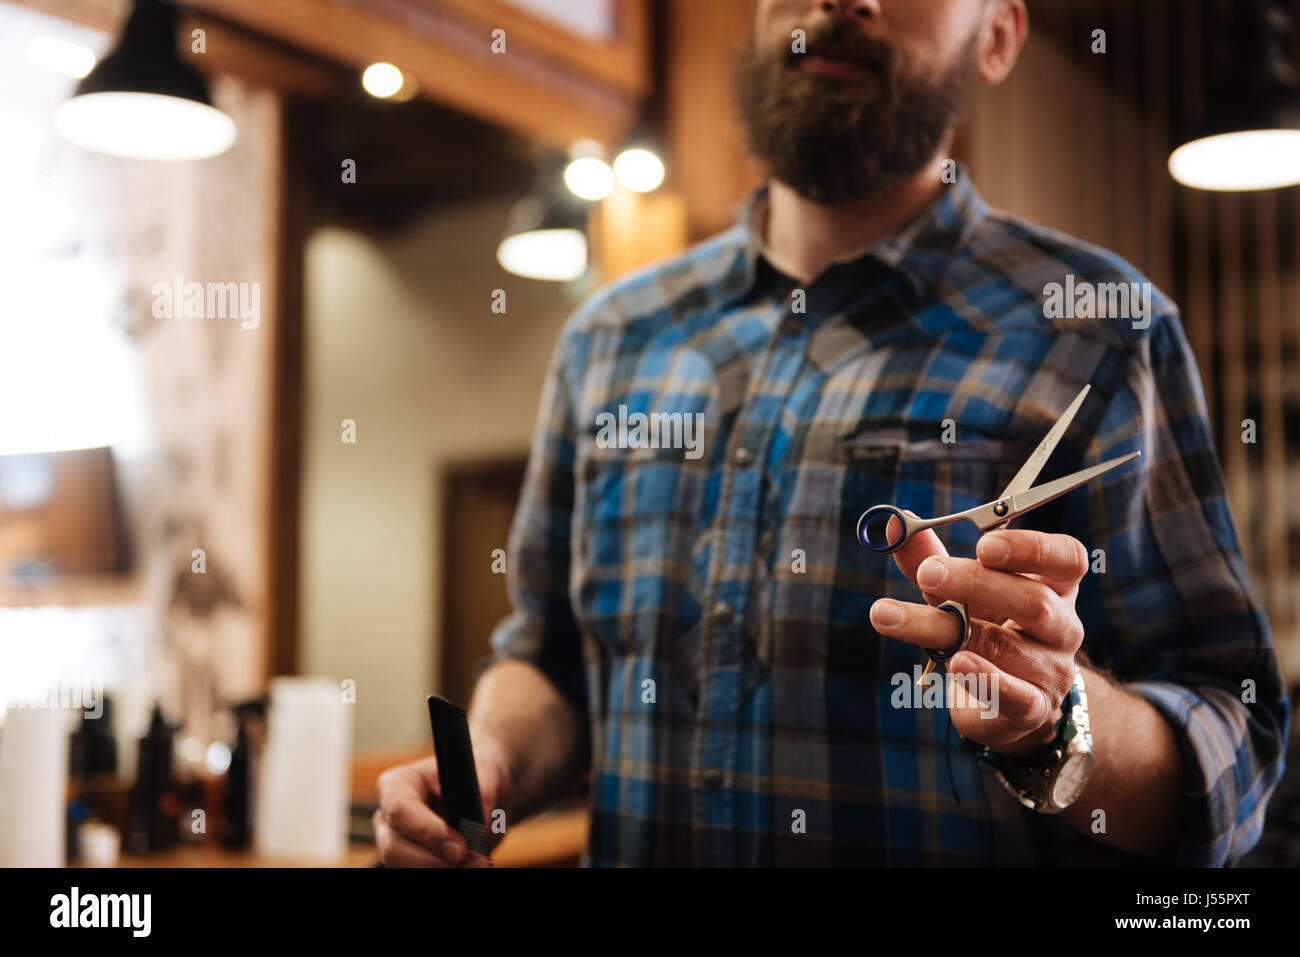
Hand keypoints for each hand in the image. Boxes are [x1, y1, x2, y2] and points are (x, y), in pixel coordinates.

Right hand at [373, 735, 512, 866]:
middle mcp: (388, 816)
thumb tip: (477, 836)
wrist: (485, 795)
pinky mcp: (406, 863)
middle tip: (477, 863)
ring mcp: (393, 843)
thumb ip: (480, 804)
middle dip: (436, 861)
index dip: (427, 832)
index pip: (400, 810)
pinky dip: (443, 872)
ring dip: (443, 870)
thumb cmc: (479, 778)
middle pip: (394, 848)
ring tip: (478, 864)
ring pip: (402, 867)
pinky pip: (416, 873)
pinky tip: (466, 867)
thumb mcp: (487, 779)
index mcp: (398, 784)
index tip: (460, 848)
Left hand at [868, 520, 1087, 753]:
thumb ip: (929, 556)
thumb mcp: (958, 592)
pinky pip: (1014, 694)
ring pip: (1003, 645)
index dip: (1030, 549)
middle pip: (1034, 600)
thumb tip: (896, 521)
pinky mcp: (1033, 707)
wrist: (1004, 707)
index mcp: (1053, 585)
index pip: (1066, 558)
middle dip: (976, 582)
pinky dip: (984, 678)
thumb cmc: (984, 630)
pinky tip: (955, 663)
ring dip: (945, 628)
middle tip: (927, 573)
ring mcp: (1052, 670)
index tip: (983, 543)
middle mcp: (1062, 626)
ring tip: (893, 616)